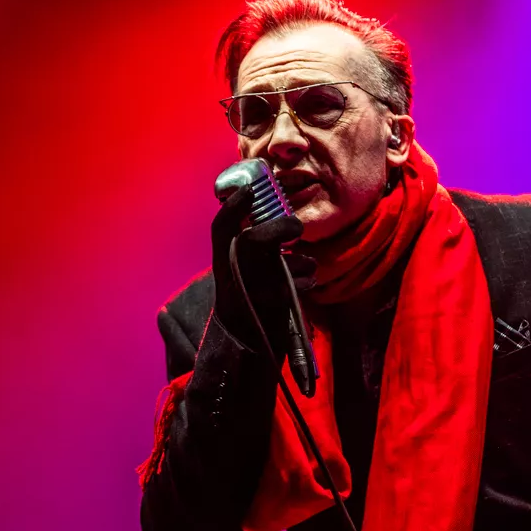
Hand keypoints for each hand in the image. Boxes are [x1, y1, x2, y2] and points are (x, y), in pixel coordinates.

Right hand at [210, 185, 314, 354]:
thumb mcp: (244, 268)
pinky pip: (292, 287)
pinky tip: (308, 280)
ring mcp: (250, 291)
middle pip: (252, 242)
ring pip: (278, 266)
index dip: (233, 207)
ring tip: (309, 265)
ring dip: (301, 261)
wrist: (243, 342)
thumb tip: (279, 215)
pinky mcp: (268, 307)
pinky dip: (306, 279)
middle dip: (279, 229)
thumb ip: (256, 246)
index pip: (221, 229)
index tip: (249, 189)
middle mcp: (232, 273)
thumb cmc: (250, 295)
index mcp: (224, 259)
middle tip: (296, 226)